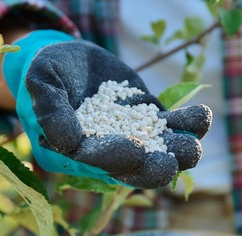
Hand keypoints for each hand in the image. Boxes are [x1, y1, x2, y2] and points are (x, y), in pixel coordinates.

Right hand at [3, 30, 211, 188]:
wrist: (67, 59)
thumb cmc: (46, 71)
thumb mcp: (41, 81)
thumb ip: (50, 109)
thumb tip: (67, 142)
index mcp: (75, 151)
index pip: (97, 160)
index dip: (116, 157)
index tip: (135, 151)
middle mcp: (105, 151)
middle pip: (133, 170)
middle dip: (154, 169)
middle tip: (170, 163)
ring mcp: (131, 136)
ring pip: (159, 152)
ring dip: (179, 152)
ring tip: (193, 145)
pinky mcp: (148, 119)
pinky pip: (171, 127)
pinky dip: (187, 124)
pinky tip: (201, 116)